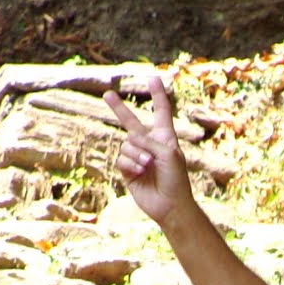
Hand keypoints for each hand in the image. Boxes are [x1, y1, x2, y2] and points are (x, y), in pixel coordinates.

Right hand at [103, 74, 194, 228]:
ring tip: (148, 166)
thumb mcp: (168, 154)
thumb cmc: (176, 179)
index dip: (158, 95)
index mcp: (164, 137)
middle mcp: (149, 145)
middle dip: (119, 109)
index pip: (161, 112)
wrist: (170, 205)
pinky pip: (122, 159)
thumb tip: (129, 138)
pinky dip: (130, 164)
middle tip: (107, 94)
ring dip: (136, 154)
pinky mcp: (128, 171)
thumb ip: (149, 141)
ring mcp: (137, 157)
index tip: (154, 78)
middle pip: (131, 122)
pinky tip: (140, 173)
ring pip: (127, 144)